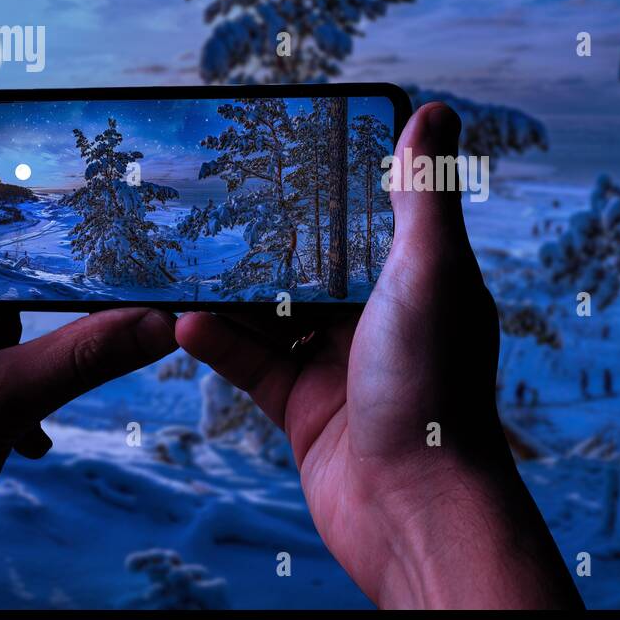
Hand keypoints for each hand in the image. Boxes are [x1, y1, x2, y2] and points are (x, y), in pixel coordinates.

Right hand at [176, 103, 580, 607]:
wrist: (413, 508)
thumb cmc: (433, 386)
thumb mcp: (429, 273)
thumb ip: (423, 195)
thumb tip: (436, 111)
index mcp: (420, 282)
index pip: (373, 217)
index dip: (336, 183)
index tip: (288, 145)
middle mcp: (381, 320)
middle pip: (315, 263)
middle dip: (269, 233)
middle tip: (214, 195)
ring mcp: (340, 364)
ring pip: (274, 312)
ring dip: (231, 289)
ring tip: (184, 252)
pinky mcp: (303, 408)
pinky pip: (251, 364)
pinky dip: (218, 342)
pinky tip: (182, 320)